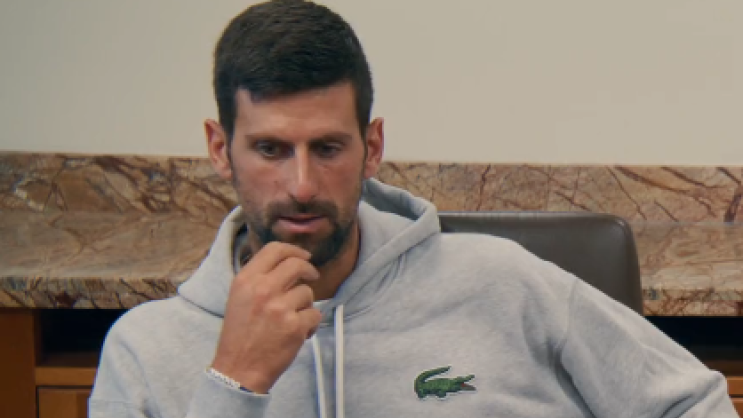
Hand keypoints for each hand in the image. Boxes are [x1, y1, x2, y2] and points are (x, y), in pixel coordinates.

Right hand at [211, 242, 321, 393]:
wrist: (238, 370)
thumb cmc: (239, 335)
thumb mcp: (239, 297)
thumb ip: (259, 278)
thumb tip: (285, 261)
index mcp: (246, 280)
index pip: (274, 249)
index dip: (294, 250)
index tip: (304, 256)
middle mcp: (263, 289)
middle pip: (297, 264)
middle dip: (309, 269)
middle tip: (312, 276)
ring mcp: (280, 307)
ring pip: (307, 292)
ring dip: (305, 304)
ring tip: (291, 319)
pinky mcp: (295, 326)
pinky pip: (315, 314)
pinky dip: (310, 324)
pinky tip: (298, 333)